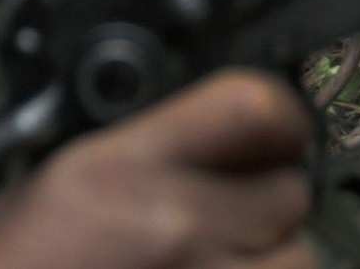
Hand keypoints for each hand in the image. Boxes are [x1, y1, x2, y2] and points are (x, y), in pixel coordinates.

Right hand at [0, 71, 313, 268]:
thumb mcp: (62, 178)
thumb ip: (151, 149)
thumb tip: (230, 136)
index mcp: (125, 165)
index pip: (254, 106)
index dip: (280, 118)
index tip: (279, 132)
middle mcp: (173, 224)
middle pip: (288, 192)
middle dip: (267, 206)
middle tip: (232, 217)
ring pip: (297, 261)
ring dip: (272, 261)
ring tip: (224, 263)